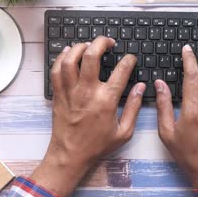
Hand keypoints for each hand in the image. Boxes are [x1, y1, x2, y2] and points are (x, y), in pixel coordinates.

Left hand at [31, 36, 144, 196]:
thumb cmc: (97, 145)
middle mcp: (87, 92)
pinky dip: (61, 58)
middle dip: (101, 42)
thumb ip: (134, 107)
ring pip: (71, 59)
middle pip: (92, 56)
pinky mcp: (59, 94)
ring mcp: (70, 92)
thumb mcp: (124, 132)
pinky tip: (69, 53)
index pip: (121, 71)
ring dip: (80, 47)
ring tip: (89, 45)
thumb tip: (141, 87)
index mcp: (106, 100)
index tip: (130, 58)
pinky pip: (56, 70)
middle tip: (108, 42)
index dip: (128, 60)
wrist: (70, 155)